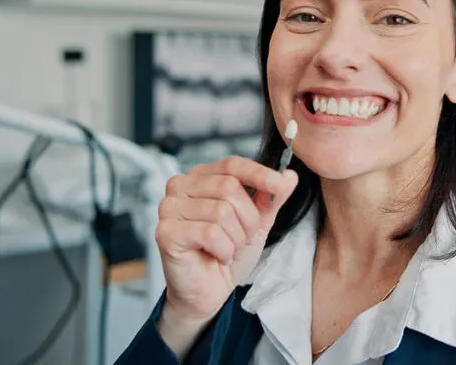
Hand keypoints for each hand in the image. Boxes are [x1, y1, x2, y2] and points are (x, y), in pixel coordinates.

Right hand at [155, 155, 298, 323]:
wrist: (209, 291)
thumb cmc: (227, 253)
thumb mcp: (257, 222)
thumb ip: (271, 198)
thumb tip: (289, 175)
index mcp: (201, 177)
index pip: (233, 164)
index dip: (259, 174)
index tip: (281, 184)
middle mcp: (180, 186)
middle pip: (229, 187)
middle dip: (248, 219)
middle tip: (242, 239)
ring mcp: (169, 208)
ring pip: (221, 211)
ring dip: (236, 238)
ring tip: (228, 249)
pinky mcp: (165, 232)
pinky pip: (209, 233)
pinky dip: (223, 250)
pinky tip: (218, 256)